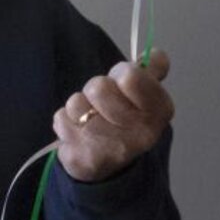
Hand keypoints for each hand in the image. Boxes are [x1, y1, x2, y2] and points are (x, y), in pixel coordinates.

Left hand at [53, 48, 173, 182]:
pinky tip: (77, 132)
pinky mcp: (83, 158)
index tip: (121, 83)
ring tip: (89, 117)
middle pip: (98, 88)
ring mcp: (111, 149)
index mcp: (159, 110)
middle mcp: (140, 133)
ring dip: (78, 106)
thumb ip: (149, 70)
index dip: (120, 74)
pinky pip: (61, 119)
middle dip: (95, 90)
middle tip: (102, 103)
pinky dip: (64, 121)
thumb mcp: (143, 94)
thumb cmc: (124, 120)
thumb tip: (156, 54)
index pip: (129, 76)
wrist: (107, 165)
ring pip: (77, 103)